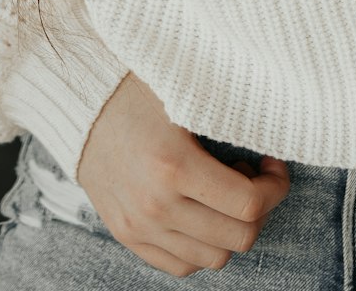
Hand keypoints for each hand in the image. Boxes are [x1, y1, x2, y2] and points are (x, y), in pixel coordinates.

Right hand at [76, 70, 291, 275]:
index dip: (275, 187)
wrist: (81, 104)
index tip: (273, 165)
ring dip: (231, 229)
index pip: (248, 204)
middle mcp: (157, 205)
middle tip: (253, 177)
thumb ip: (227, 117)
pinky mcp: (128, 236)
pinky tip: (203, 213)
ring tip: (223, 193)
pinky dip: (203, 247)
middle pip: (238, 237)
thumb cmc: (138, 90)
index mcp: (174, 165)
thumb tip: (271, 131)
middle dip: (259, 208)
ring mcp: (140, 227)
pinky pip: (182, 265)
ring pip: (214, 258)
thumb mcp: (186, 93)